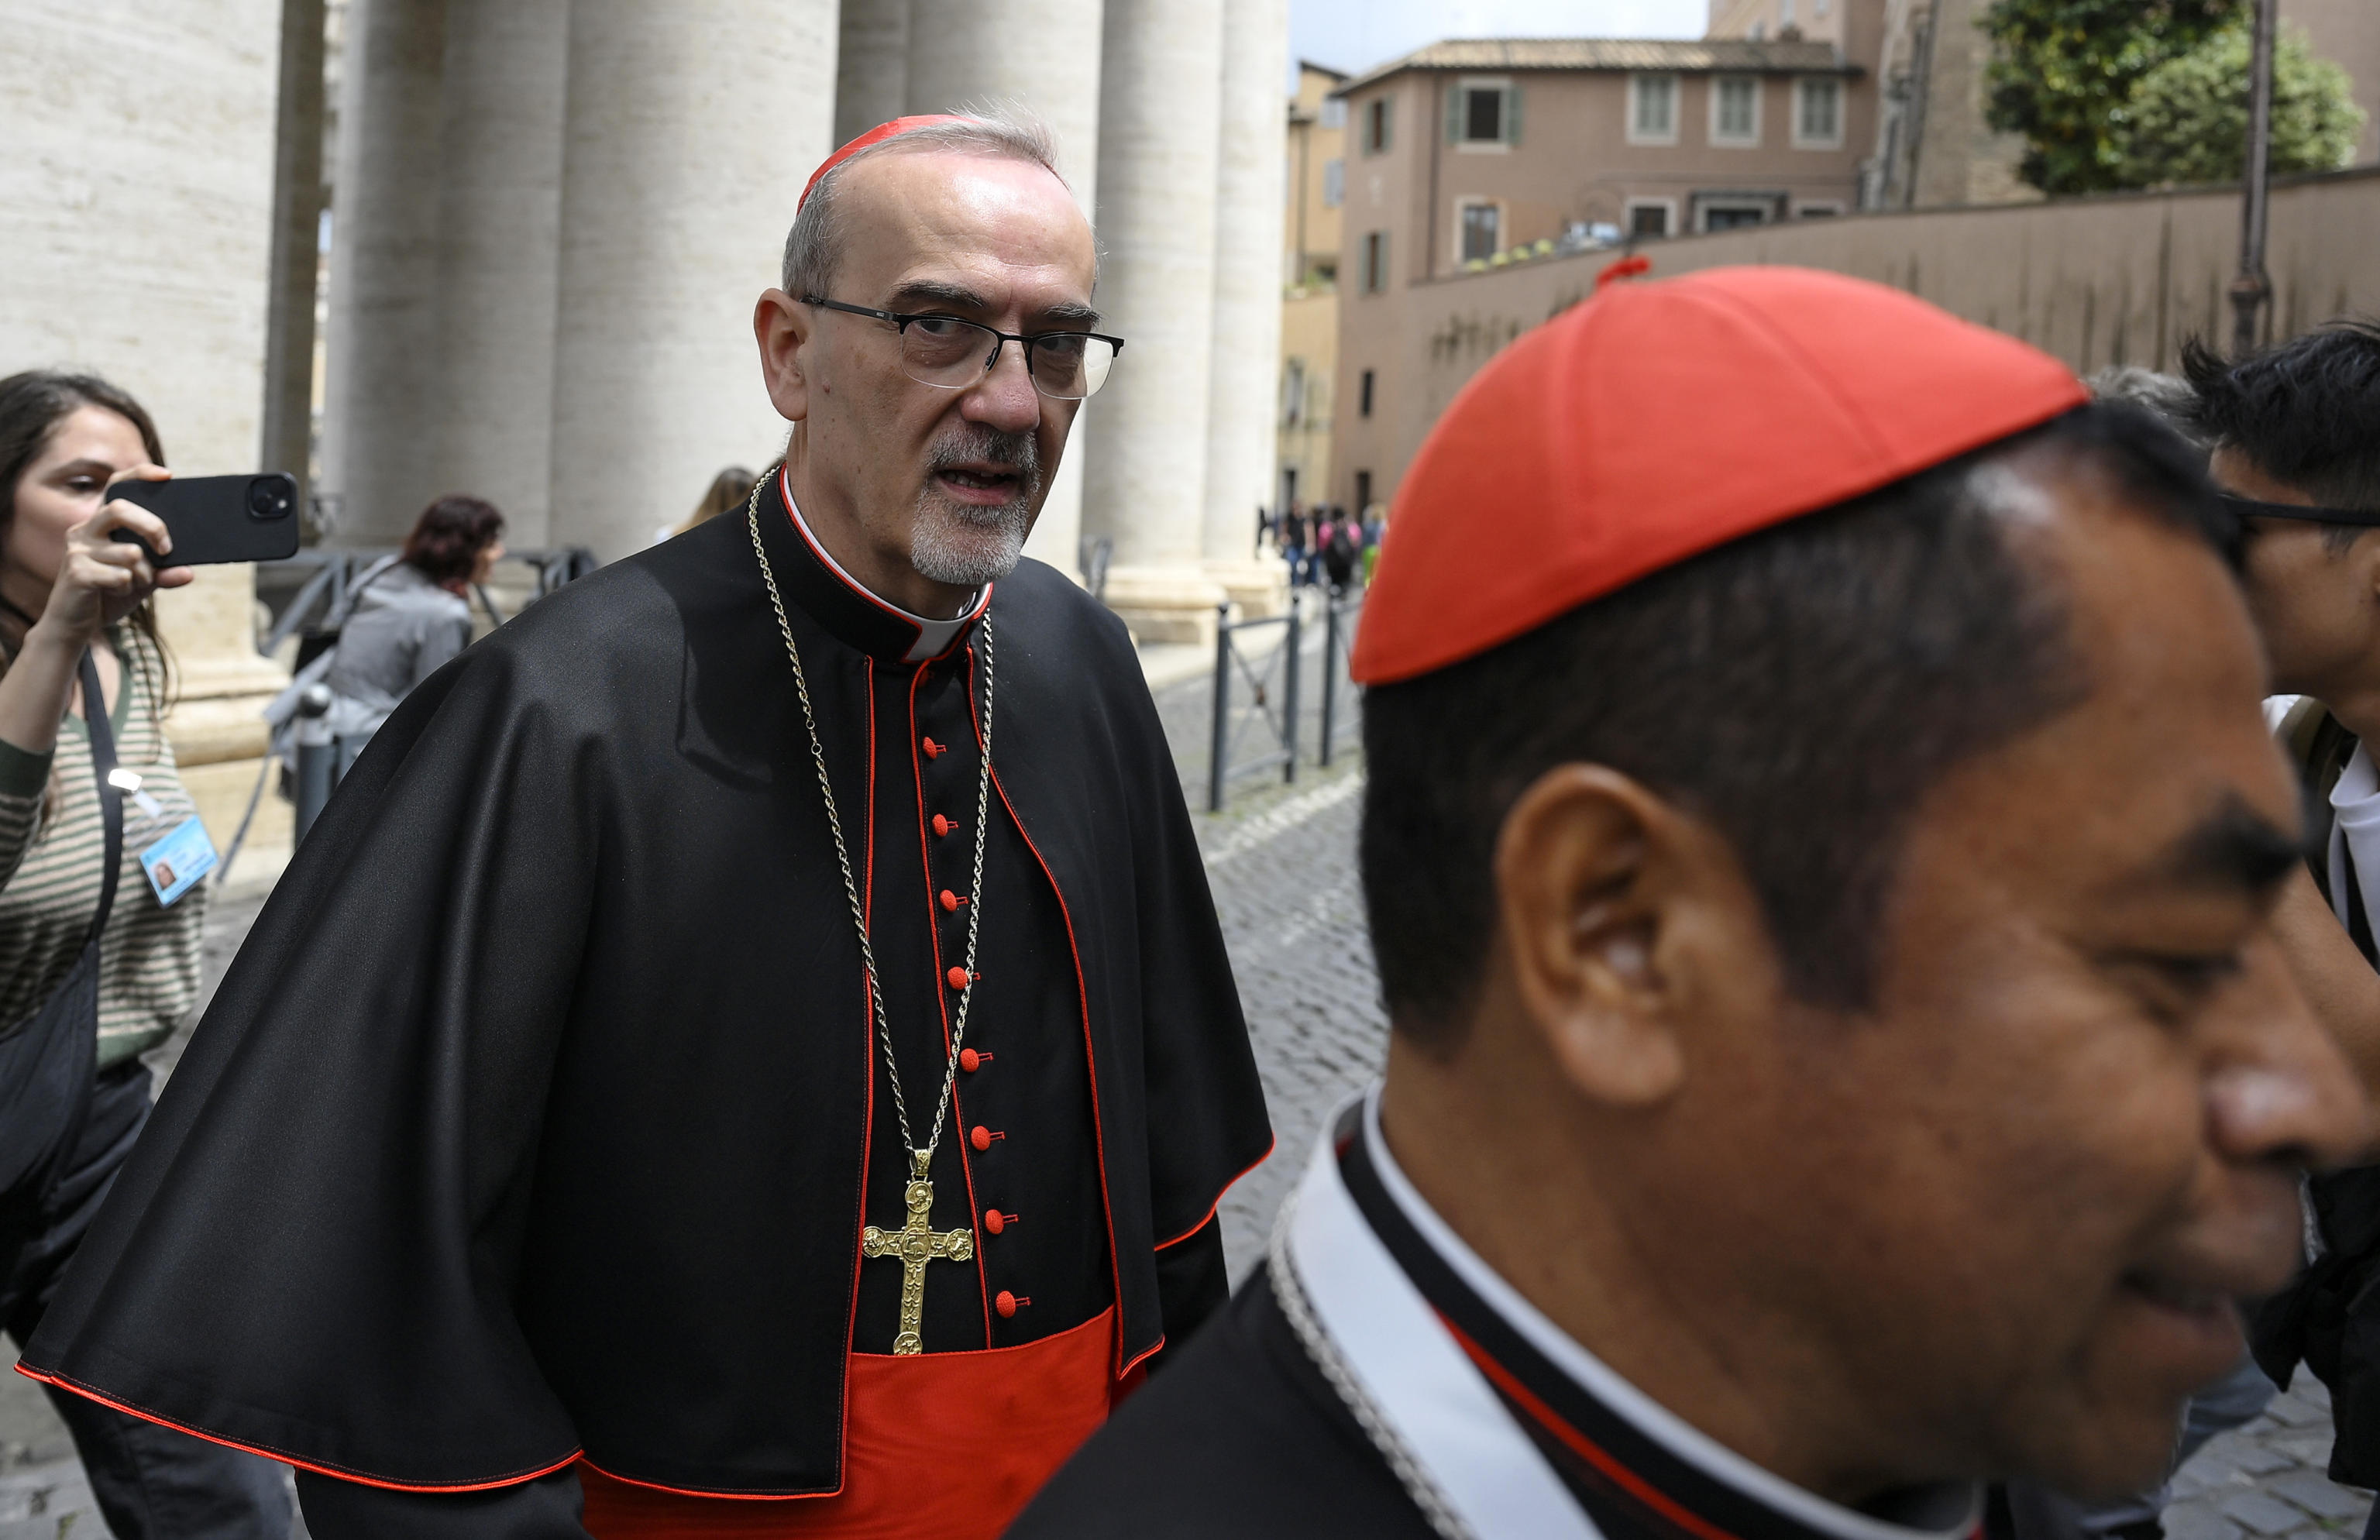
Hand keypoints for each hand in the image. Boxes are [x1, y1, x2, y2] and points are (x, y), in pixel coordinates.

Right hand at [33, 465, 194, 650]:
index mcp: (100, 524)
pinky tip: (115, 593)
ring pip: (130, 552)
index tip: (167, 476)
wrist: (75, 626)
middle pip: (121, 509)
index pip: (115, 487)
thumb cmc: (108, 595)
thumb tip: (188, 572)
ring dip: (143, 574)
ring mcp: (78, 550)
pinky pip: (121, 575)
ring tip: (133, 584)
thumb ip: (163, 572)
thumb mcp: (142, 582)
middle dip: (153, 527)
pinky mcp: (76, 571)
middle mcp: (84, 530)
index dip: (139, 475)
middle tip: (166, 548)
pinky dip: (128, 588)